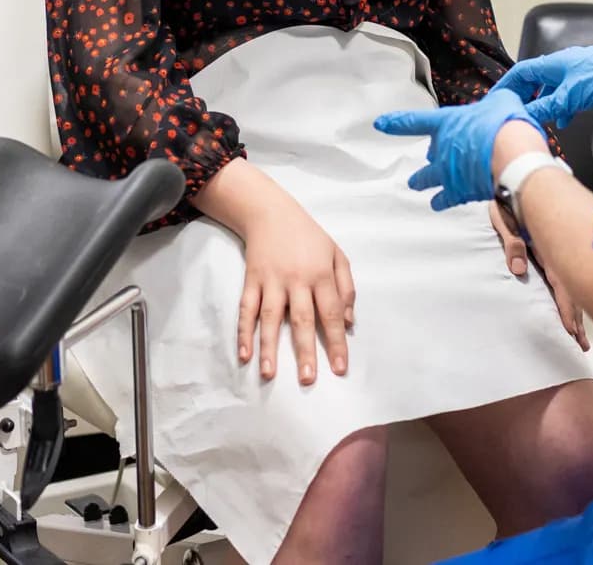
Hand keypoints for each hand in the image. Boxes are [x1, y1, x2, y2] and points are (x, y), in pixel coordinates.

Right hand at [234, 187, 355, 385]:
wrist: (270, 212)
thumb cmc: (308, 236)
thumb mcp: (336, 254)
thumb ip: (346, 287)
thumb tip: (349, 322)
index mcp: (321, 274)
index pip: (331, 314)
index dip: (337, 342)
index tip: (340, 369)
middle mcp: (297, 279)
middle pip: (302, 319)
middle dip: (305, 351)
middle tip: (307, 379)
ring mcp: (271, 280)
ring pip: (271, 317)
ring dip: (269, 347)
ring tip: (269, 374)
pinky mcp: (251, 280)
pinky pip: (246, 308)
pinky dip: (243, 331)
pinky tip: (244, 354)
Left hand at [375, 87, 539, 209]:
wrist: (512, 157)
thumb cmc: (506, 126)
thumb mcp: (503, 101)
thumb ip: (496, 102)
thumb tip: (503, 101)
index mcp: (447, 123)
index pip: (415, 121)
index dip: (396, 122)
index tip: (380, 124)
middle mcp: (442, 148)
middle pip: (428, 154)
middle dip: (429, 157)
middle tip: (427, 159)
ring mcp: (447, 172)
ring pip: (427, 178)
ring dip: (422, 181)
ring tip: (416, 185)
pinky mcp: (458, 192)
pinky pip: (444, 199)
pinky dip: (441, 201)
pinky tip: (438, 204)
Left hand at [488, 205, 588, 350]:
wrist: (518, 174)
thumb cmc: (510, 197)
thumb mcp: (504, 219)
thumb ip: (512, 243)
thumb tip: (518, 269)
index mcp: (546, 250)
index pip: (562, 288)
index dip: (569, 312)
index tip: (573, 332)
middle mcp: (555, 253)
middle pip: (572, 292)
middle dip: (578, 319)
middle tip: (582, 344)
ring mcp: (556, 252)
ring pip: (573, 286)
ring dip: (578, 310)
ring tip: (581, 334)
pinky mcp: (552, 248)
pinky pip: (567, 276)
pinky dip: (573, 294)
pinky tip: (575, 306)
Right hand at [495, 46, 592, 127]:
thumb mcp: (567, 98)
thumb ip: (545, 108)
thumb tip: (525, 116)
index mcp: (553, 63)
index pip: (521, 72)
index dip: (507, 84)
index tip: (498, 97)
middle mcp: (563, 64)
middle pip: (536, 80)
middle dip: (526, 97)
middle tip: (519, 111)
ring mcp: (576, 71)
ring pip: (552, 87)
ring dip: (545, 103)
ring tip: (542, 119)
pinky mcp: (588, 80)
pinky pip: (567, 92)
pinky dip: (562, 106)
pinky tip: (565, 119)